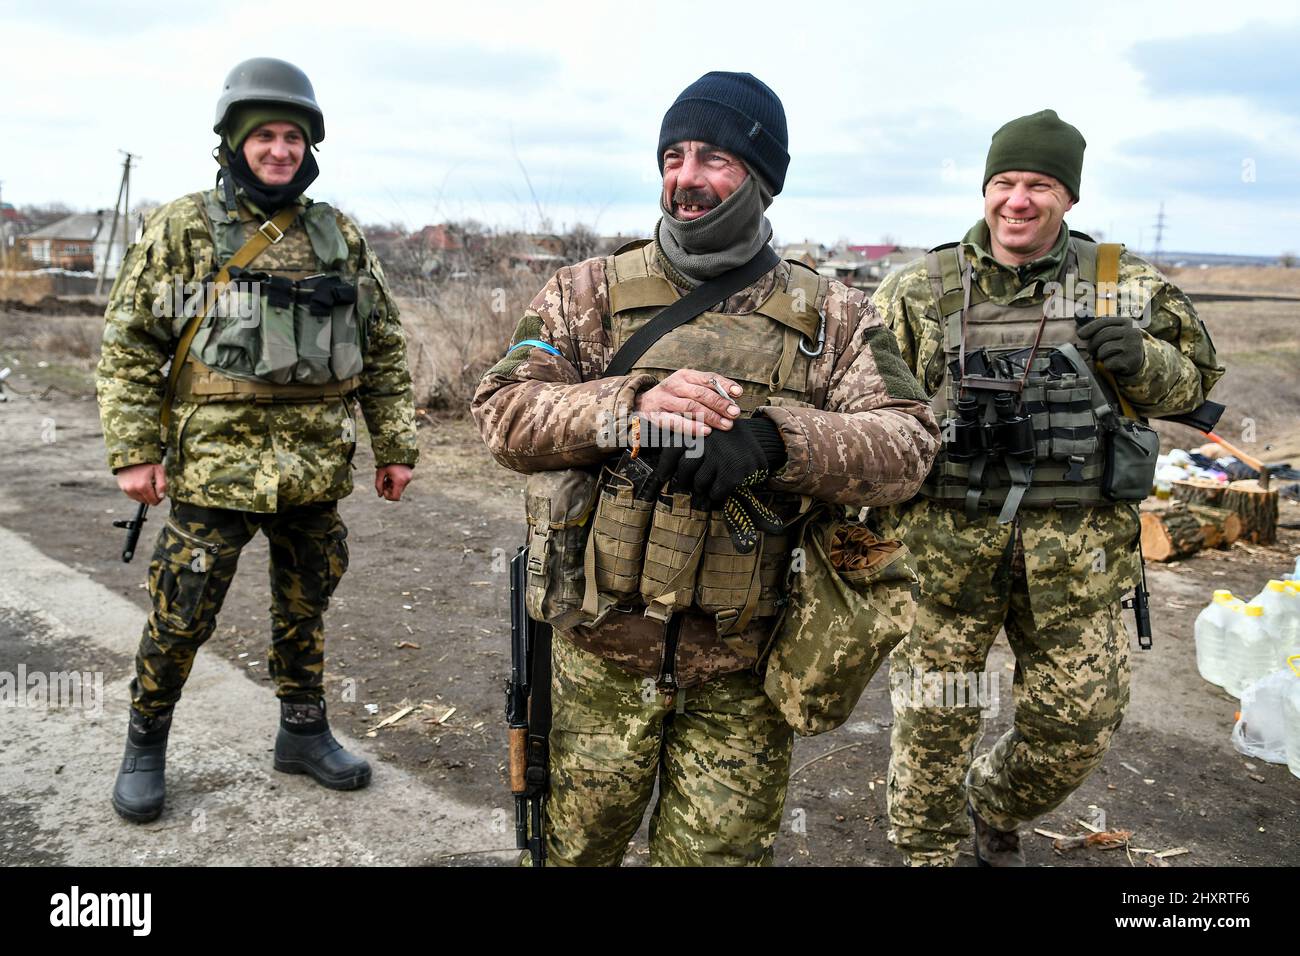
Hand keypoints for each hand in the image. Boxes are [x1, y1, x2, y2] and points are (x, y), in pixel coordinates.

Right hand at [115, 463, 166, 505]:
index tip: (160, 491)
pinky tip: (140, 483)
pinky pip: (133, 495)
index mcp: (143, 486)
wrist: (131, 456)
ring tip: (146, 483)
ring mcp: (126, 489)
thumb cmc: (147, 463)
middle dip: (152, 496)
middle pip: (146, 501)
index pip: (153, 501)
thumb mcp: (159, 471)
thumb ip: (162, 485)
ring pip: (139, 499)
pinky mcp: (122, 488)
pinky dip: (138, 492)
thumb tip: (161, 497)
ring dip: (144, 495)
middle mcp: (133, 489)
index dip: (159, 498)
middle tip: (153, 485)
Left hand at [375, 464, 412, 500]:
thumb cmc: (387, 461)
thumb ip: (378, 485)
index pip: (395, 497)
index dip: (388, 496)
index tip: (384, 489)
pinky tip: (393, 475)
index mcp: (399, 481)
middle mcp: (406, 481)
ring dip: (392, 485)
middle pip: (397, 493)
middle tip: (385, 481)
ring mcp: (409, 479)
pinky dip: (396, 482)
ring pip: (399, 488)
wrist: (398, 450)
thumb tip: (379, 495)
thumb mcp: (380, 473)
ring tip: (388, 477)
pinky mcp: (409, 476)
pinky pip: (402, 484)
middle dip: (389, 490)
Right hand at [633, 369, 742, 438]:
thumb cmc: (672, 397)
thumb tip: (734, 397)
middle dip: (720, 403)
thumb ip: (707, 391)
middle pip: (700, 393)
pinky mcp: (657, 416)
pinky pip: (676, 422)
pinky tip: (705, 431)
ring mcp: (664, 400)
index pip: (708, 378)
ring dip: (710, 417)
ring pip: (690, 407)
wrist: (640, 405)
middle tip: (734, 413)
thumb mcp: (687, 388)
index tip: (738, 393)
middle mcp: (674, 385)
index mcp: (684, 376)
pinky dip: (692, 427)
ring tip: (725, 424)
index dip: (724, 385)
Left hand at [672, 416, 786, 508]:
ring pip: (699, 482)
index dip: (664, 467)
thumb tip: (664, 470)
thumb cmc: (728, 440)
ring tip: (703, 491)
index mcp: (698, 428)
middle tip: (684, 488)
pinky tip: (717, 493)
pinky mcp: (732, 471)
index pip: (672, 449)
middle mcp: (707, 440)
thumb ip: (688, 444)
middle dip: (683, 482)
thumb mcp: (708, 433)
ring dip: (700, 490)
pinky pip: (715, 491)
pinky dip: (715, 496)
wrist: (762, 439)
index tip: (661, 478)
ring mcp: (720, 456)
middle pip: (684, 468)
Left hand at [1077, 316, 1145, 378]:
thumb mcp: (1113, 331)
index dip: (1090, 327)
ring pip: (1104, 350)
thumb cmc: (1120, 343)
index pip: (1105, 321)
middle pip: (1103, 336)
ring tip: (1104, 355)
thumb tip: (1078, 319)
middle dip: (1092, 344)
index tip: (1080, 334)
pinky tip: (1113, 363)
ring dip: (1100, 355)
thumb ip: (1097, 326)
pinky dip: (1106, 365)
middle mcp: (1132, 332)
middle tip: (1091, 350)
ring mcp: (1133, 346)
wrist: (1138, 360)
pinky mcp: (1131, 361)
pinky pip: (1108, 363)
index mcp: (1128, 322)